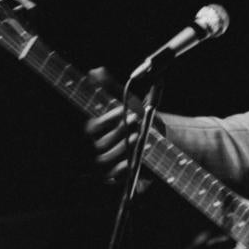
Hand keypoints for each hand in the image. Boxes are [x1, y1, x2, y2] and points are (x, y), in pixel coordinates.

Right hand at [84, 67, 145, 186]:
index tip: (123, 110)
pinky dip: (121, 171)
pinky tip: (131, 161)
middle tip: (135, 120)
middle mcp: (96, 147)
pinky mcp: (115, 177)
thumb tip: (96, 70)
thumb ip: (110, 87)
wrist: (156, 138)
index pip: (92, 127)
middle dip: (119, 132)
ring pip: (106, 160)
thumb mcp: (125, 99)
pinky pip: (112, 178)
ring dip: (122, 148)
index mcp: (94, 130)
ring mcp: (104, 163)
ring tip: (139, 136)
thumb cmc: (137, 117)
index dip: (107, 120)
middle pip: (100, 145)